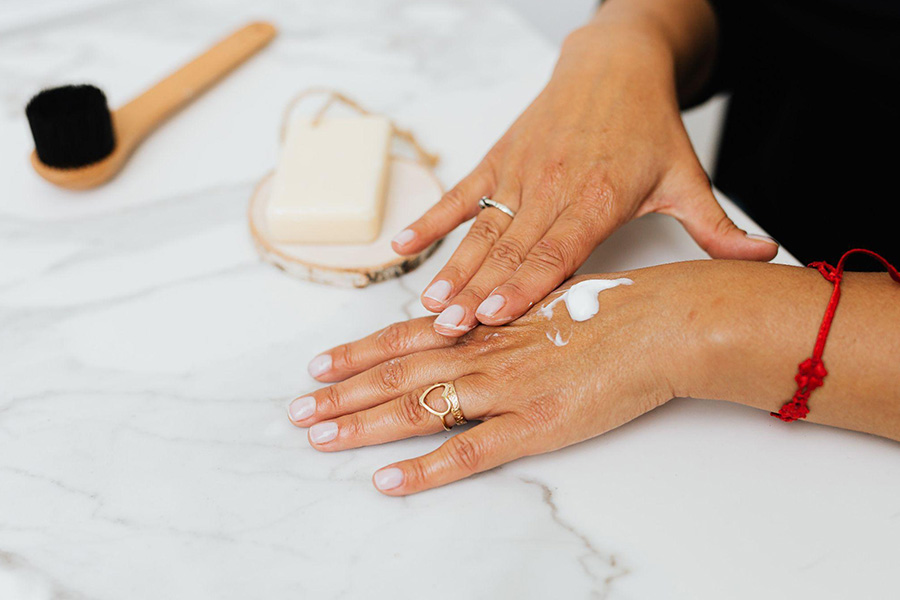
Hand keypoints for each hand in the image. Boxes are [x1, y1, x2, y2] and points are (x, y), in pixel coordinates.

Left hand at [288, 264, 705, 494]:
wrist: (661, 321)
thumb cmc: (612, 306)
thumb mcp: (545, 300)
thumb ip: (504, 317)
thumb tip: (471, 326)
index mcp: (487, 324)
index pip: (405, 338)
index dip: (358, 353)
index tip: (319, 366)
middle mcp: (484, 353)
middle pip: (397, 375)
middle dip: (342, 394)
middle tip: (298, 412)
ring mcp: (506, 390)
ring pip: (418, 409)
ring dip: (363, 426)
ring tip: (320, 439)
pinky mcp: (535, 426)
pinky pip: (469, 452)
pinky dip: (425, 469)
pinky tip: (389, 482)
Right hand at [390, 22, 777, 336]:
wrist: (614, 64)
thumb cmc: (646, 125)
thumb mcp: (685, 176)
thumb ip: (715, 225)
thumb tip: (763, 258)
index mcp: (598, 197)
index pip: (557, 250)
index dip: (524, 284)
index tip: (495, 316)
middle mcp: (554, 186)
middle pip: (510, 247)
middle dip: (477, 291)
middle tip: (448, 329)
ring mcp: (521, 172)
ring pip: (481, 228)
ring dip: (452, 267)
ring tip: (426, 302)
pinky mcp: (500, 159)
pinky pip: (462, 194)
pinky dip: (431, 220)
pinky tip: (403, 248)